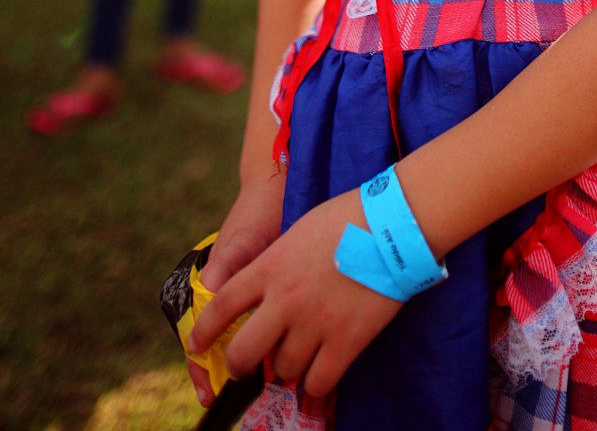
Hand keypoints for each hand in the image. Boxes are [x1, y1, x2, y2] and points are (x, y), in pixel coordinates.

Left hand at [187, 190, 403, 400]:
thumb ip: (277, 264)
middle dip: (241, 365)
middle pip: (244, 352)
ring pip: (284, 370)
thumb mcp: (299, 231)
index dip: (205, 331)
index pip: (222, 305)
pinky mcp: (345, 341)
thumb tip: (266, 292)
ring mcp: (314, 323)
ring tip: (300, 356)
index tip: (197, 346)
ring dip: (288, 367)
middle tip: (248, 366)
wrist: (393, 223)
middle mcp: (285, 299)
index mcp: (270, 266)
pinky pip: (318, 382)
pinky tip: (321, 374)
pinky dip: (316, 385)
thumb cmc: (348, 217)